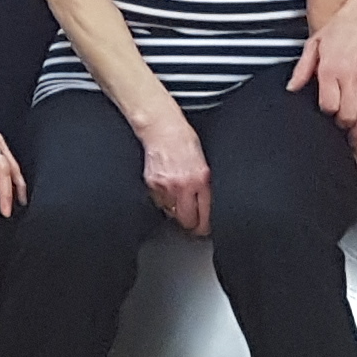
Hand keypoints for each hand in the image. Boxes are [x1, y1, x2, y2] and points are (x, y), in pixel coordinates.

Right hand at [136, 113, 212, 236]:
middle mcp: (183, 186)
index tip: (204, 229)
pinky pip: (158, 202)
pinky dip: (163, 199)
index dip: (204, 227)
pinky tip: (167, 187)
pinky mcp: (151, 184)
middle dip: (190, 224)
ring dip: (175, 210)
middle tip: (192, 222)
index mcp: (200, 180)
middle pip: (186, 221)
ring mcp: (165, 187)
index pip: (204, 216)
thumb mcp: (204, 163)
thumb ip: (204, 186)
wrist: (161, 127)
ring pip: (171, 213)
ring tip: (178, 197)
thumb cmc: (184, 139)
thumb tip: (204, 207)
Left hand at [289, 0, 356, 133]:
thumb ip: (302, 69)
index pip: (328, 105)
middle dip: (342, 122)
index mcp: (331, 71)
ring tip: (353, 120)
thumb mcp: (313, 45)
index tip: (325, 106)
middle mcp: (350, 78)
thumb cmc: (337, 30)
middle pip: (348, 115)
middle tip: (338, 118)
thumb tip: (291, 88)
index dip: (325, 110)